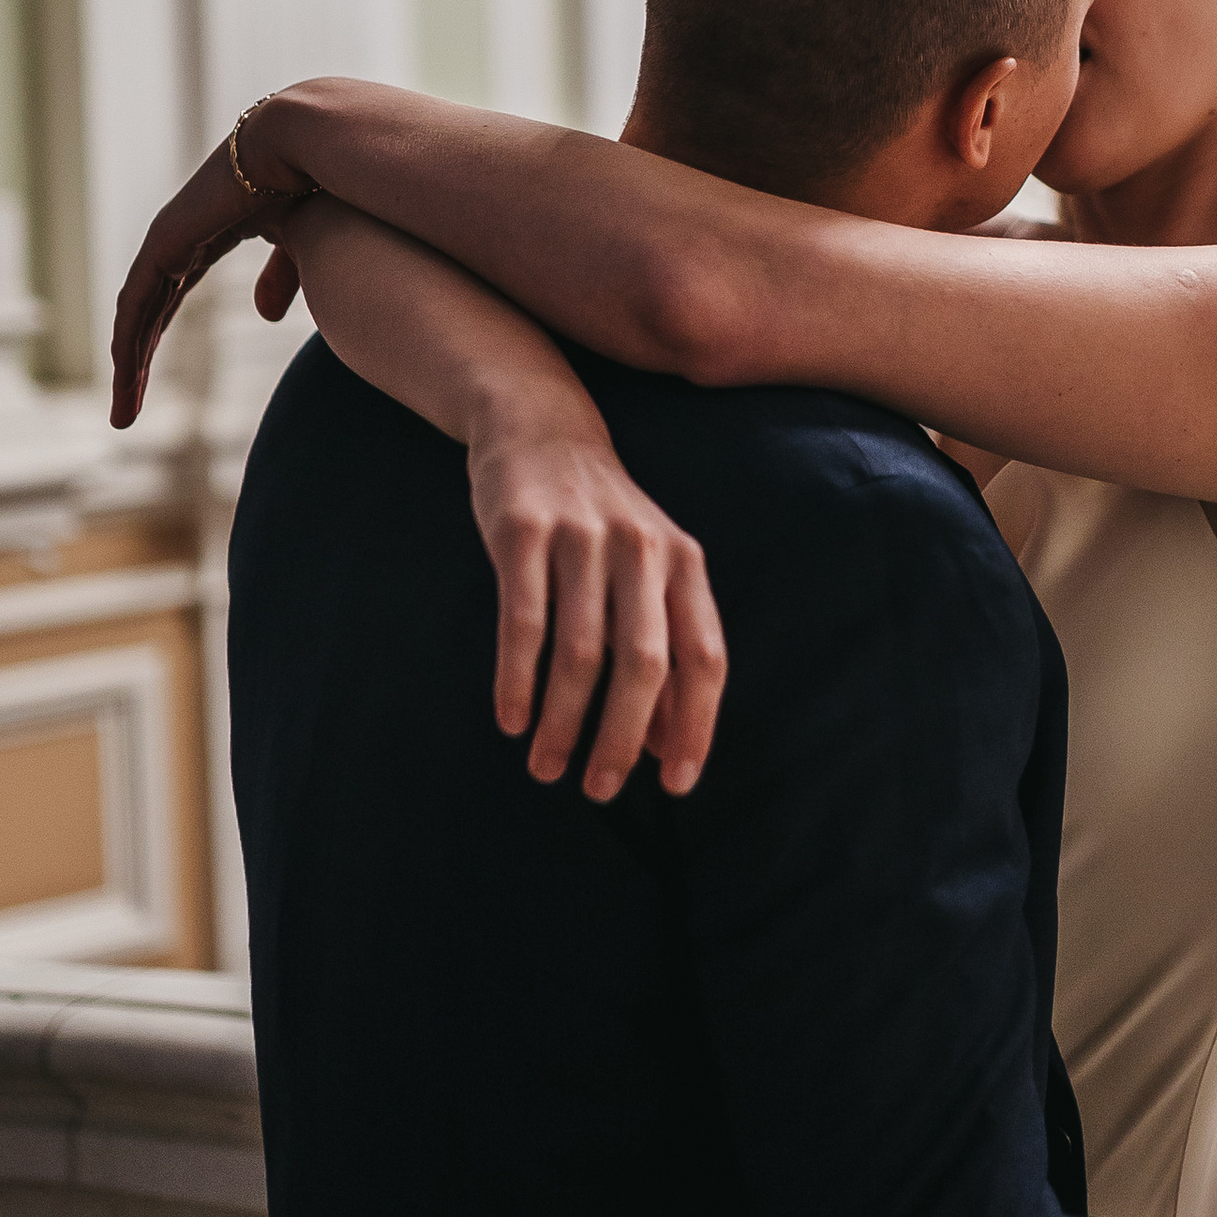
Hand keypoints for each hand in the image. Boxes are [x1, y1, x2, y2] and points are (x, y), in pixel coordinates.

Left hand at [110, 123, 316, 425]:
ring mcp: (167, 239)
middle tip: (125, 413)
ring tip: (123, 413)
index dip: (157, 338)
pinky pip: (137, 302)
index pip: (169, 298)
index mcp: (207, 235)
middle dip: (135, 364)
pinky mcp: (165, 241)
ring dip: (128, 366)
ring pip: (135, 315)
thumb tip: (265, 317)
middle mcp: (178, 238)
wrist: (304, 148)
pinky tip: (126, 372)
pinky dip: (129, 340)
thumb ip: (280, 277)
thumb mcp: (297, 245)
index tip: (147, 381)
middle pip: (146, 313)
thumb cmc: (312, 186)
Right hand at [471, 426, 728, 799]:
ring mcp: (583, 538)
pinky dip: (517, 679)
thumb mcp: (648, 573)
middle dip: (623, 737)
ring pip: (580, 652)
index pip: (704, 658)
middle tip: (600, 788)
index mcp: (685, 562)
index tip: (676, 785)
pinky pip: (523, 621)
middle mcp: (642, 548)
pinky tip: (512, 719)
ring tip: (547, 767)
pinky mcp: (523, 531)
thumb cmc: (601, 525)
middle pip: (645, 663)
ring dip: (563, 721)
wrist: (540, 428)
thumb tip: (664, 747)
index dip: (695, 726)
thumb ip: (663, 650)